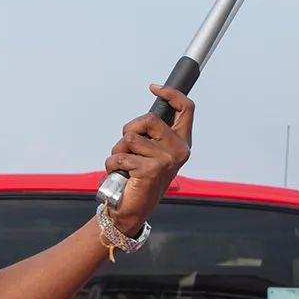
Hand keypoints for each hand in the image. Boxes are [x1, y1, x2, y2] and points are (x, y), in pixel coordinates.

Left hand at [104, 83, 193, 232]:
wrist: (131, 210)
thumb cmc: (137, 179)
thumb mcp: (149, 152)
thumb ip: (152, 134)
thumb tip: (149, 113)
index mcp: (181, 143)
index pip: (186, 109)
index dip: (171, 94)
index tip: (154, 88)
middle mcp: (179, 150)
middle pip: (149, 119)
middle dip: (129, 129)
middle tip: (126, 147)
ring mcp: (166, 160)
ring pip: (130, 137)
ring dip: (118, 150)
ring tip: (123, 165)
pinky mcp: (151, 169)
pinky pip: (120, 155)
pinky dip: (112, 163)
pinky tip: (119, 175)